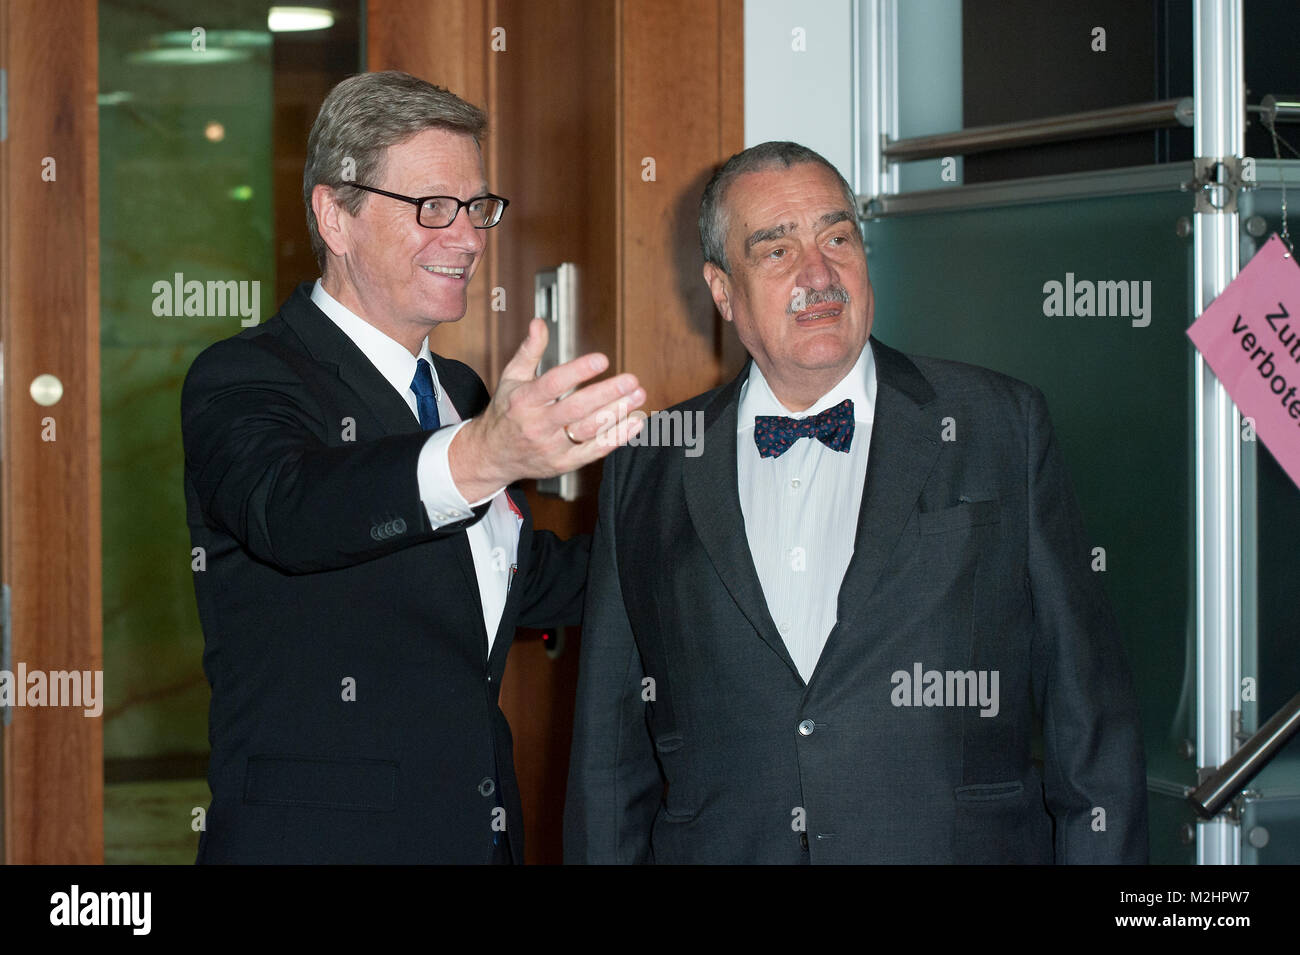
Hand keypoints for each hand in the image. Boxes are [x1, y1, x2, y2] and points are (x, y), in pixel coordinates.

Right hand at [449, 318, 645, 500]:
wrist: (492, 456)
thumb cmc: (506, 411)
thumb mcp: (511, 378)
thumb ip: (529, 351)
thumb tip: (539, 322)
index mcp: (524, 401)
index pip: (553, 384)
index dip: (578, 371)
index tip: (603, 359)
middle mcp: (536, 425)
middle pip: (576, 409)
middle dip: (607, 393)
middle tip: (631, 380)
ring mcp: (550, 447)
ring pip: (588, 430)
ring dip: (617, 413)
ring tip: (638, 396)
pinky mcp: (563, 464)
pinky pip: (594, 451)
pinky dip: (617, 437)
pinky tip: (635, 422)